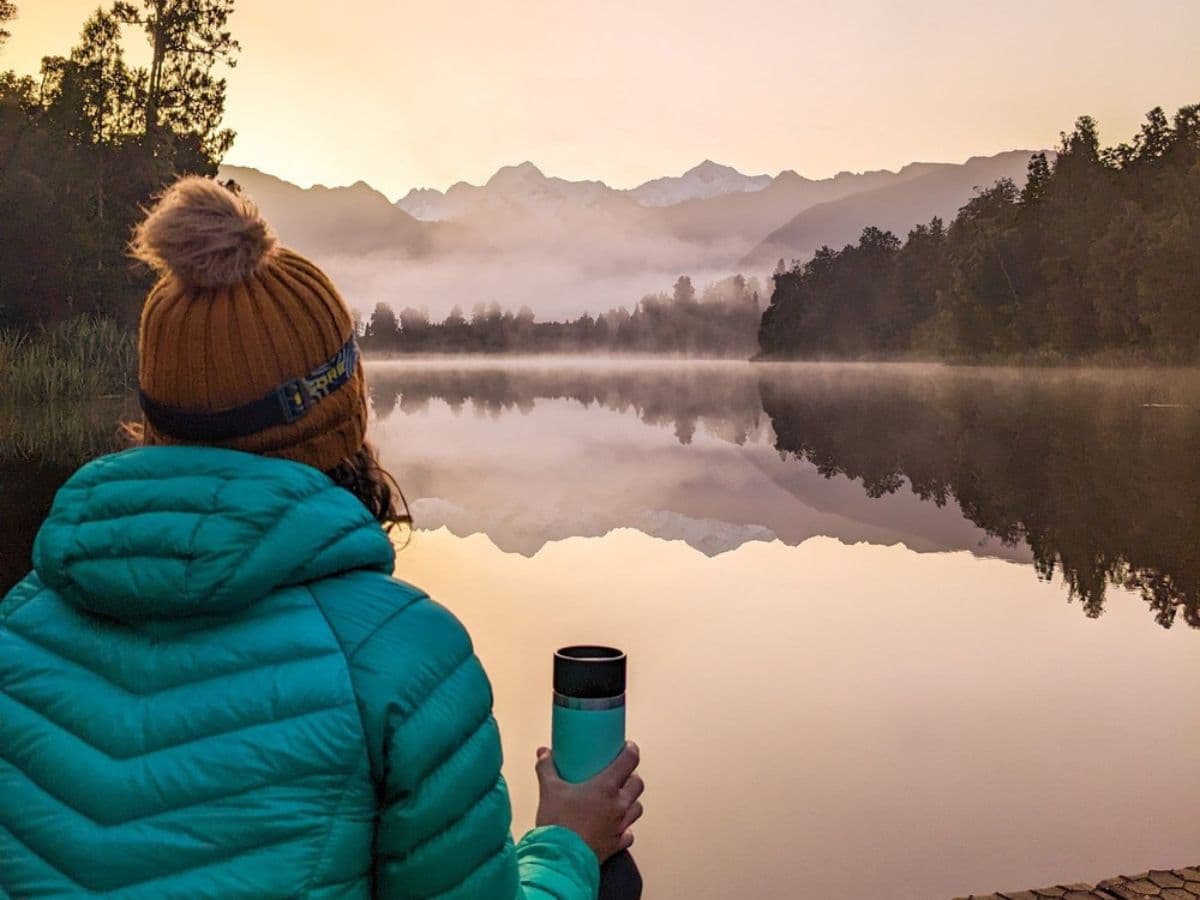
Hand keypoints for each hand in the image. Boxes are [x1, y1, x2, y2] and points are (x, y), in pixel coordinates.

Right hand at [534, 741, 644, 862]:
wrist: (559, 858)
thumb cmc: (558, 822)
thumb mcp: (549, 790)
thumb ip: (546, 768)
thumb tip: (543, 753)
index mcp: (606, 787)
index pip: (629, 761)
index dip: (631, 750)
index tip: (627, 747)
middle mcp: (618, 805)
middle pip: (637, 784)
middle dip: (631, 777)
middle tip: (620, 775)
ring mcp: (619, 826)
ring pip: (637, 808)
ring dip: (631, 801)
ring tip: (618, 799)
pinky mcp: (616, 844)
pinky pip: (628, 834)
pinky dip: (625, 829)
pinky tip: (615, 827)